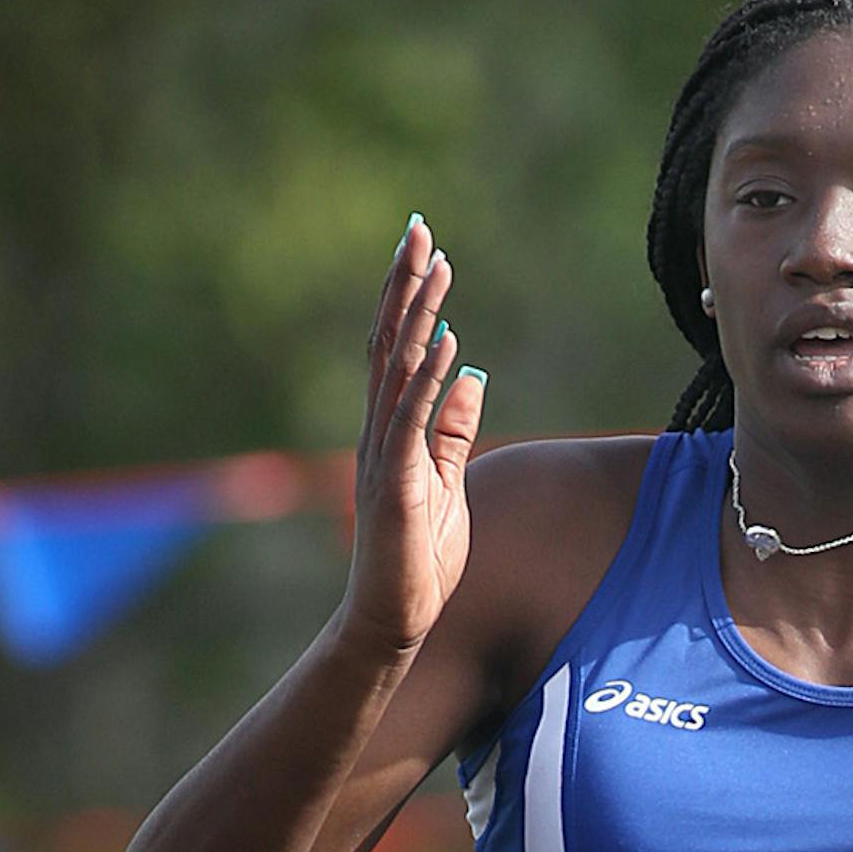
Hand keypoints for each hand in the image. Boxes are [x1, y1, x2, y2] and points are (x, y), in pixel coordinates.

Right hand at [343, 216, 486, 657]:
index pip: (397, 350)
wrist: (392, 622)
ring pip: (398, 371)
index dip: (410, 297)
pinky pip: (412, 422)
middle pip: (390, 344)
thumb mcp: (447, 484)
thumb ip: (456, 430)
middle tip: (419, 229)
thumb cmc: (418, 561)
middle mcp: (380, 433)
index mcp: (391, 431)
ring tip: (435, 266)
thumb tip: (473, 372)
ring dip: (417, 316)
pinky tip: (446, 340)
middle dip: (405, 285)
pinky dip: (430, 379)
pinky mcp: (398, 486)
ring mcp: (384, 457)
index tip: (425, 249)